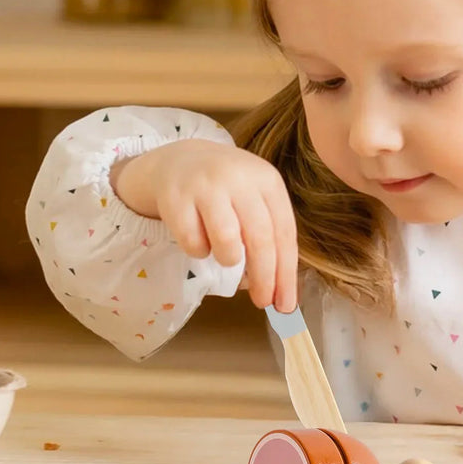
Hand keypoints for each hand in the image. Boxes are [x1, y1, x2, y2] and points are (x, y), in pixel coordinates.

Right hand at [109, 139, 297, 312]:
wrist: (181, 160)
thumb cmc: (227, 190)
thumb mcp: (255, 200)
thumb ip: (268, 235)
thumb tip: (279, 291)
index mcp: (267, 180)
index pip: (284, 232)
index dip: (286, 272)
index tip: (285, 303)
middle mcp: (240, 179)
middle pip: (261, 238)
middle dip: (264, 277)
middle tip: (262, 301)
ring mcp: (206, 186)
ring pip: (227, 239)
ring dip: (229, 259)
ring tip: (226, 257)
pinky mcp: (176, 197)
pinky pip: (192, 241)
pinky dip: (198, 251)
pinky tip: (199, 241)